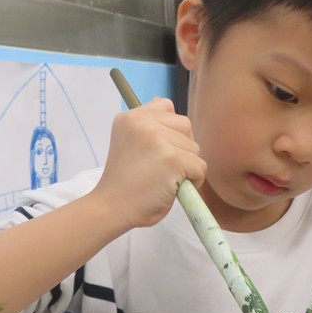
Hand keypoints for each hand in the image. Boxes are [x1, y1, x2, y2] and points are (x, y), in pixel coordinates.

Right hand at [95, 98, 207, 228]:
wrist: (111, 208)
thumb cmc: (124, 183)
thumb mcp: (128, 142)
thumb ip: (147, 126)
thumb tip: (167, 104)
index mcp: (129, 118)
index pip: (165, 106)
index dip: (169, 129)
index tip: (157, 150)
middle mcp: (142, 123)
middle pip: (185, 125)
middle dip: (182, 147)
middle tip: (163, 168)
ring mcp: (158, 139)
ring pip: (195, 148)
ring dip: (187, 166)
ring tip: (165, 180)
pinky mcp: (172, 159)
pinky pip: (200, 167)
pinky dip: (193, 181)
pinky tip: (173, 188)